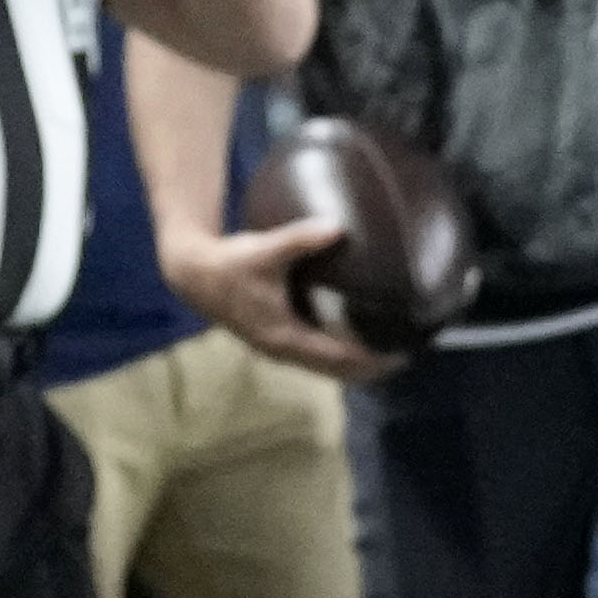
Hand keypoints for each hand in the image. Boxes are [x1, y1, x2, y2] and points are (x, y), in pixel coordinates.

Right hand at [162, 209, 396, 383]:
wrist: (192, 274)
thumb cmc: (229, 264)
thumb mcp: (264, 250)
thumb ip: (300, 239)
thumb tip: (337, 227)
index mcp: (284, 337)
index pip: (338, 358)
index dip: (371, 359)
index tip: (401, 353)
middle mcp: (282, 350)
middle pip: (335, 371)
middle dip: (369, 367)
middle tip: (404, 355)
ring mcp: (276, 348)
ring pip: (324, 367)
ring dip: (354, 364)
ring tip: (386, 352)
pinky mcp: (273, 339)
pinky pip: (314, 356)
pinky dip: (337, 354)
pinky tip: (353, 338)